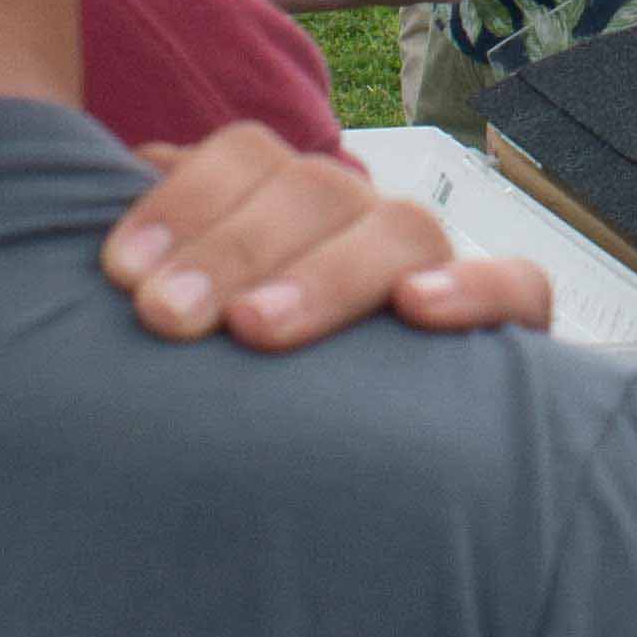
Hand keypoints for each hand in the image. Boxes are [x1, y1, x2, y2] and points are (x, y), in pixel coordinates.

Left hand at [102, 123, 554, 348]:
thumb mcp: (190, 317)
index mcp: (285, 202)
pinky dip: (476, 288)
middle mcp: (361, 221)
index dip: (182, 201)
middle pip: (315, 188)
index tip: (120, 273)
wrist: (358, 481)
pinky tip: (417, 308)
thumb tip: (117, 179)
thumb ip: (155, 260)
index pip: (244, 155)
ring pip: (405, 227)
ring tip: (257, 329)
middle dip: (233, 248)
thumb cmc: (239, 386)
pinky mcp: (508, 326)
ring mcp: (437, 266)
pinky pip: (518, 286)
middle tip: (165, 314)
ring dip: (326, 274)